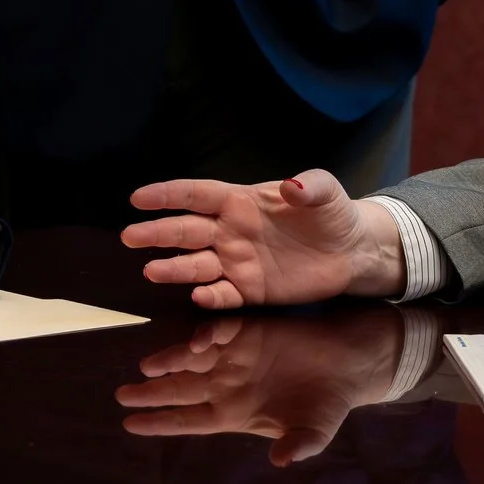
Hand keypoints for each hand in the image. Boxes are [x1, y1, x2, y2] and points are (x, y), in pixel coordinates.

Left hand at [115, 312, 405, 464]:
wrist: (346, 363)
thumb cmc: (327, 403)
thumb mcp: (314, 432)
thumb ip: (296, 445)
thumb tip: (280, 461)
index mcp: (234, 413)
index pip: (188, 420)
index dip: (160, 422)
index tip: (130, 424)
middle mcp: (226, 385)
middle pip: (179, 390)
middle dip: (150, 393)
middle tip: (121, 396)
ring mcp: (234, 357)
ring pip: (191, 359)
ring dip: (169, 361)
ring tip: (145, 368)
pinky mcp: (246, 331)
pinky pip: (219, 332)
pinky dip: (206, 335)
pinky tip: (198, 340)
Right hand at [122, 169, 404, 307]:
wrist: (352, 252)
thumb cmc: (333, 214)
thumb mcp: (325, 191)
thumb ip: (309, 186)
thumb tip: (292, 186)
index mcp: (241, 201)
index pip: (196, 194)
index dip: (167, 195)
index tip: (138, 198)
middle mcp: (231, 231)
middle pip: (187, 230)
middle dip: (158, 233)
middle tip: (131, 237)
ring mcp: (238, 262)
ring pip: (198, 265)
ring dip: (175, 268)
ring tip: (151, 271)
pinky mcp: (251, 290)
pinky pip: (225, 294)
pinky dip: (211, 296)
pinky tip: (199, 296)